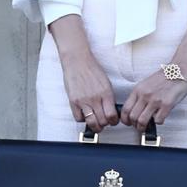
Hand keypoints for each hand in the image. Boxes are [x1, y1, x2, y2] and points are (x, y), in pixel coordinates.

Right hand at [49, 15, 117, 131]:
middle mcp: (96, 98)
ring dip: (94, 126)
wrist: (78, 61)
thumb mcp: (106, 83)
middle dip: (104, 125)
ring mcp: (84, 101)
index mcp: (106, 93)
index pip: (112, 115)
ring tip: (95, 123)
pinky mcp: (73, 101)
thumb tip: (111, 110)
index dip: (113, 121)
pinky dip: (82, 119)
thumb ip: (108, 97)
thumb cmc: (92, 70)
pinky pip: (79, 118)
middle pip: (103, 121)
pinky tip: (84, 114)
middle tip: (104, 123)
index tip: (112, 120)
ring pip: (92, 123)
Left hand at [121, 70, 186, 131]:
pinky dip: (158, 122)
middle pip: (133, 117)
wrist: (179, 71)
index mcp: (138, 90)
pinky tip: (160, 118)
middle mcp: (145, 95)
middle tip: (139, 126)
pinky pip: (158, 120)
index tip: (128, 123)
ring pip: (142, 121)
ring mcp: (155, 100)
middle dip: (135, 125)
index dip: (125, 120)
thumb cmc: (164, 77)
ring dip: (144, 127)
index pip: (125, 109)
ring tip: (147, 127)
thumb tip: (135, 110)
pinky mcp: (166, 104)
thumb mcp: (146, 84)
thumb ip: (139, 96)